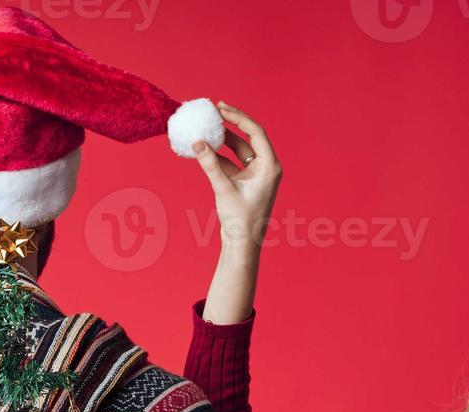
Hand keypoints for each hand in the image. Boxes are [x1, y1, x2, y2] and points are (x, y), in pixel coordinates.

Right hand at [191, 103, 280, 323]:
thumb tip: (197, 143)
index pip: (255, 133)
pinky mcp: (244, 183)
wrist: (242, 246)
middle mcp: (266, 168)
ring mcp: (255, 175)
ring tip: (206, 126)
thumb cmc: (240, 221)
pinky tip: (203, 149)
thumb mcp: (223, 189)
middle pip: (248, 137)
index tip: (221, 108)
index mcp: (270, 167)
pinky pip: (231, 163)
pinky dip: (218, 156)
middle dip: (230, 124)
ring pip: (238, 149)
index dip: (238, 117)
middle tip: (214, 110)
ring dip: (222, 140)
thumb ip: (210, 165)